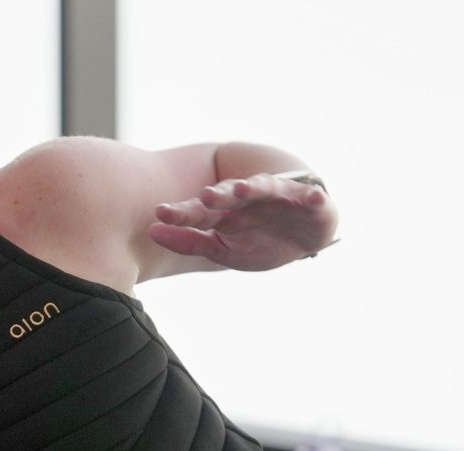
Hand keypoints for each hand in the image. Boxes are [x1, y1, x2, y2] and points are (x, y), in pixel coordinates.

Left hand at [149, 173, 338, 270]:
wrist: (302, 238)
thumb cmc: (257, 241)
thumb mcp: (222, 249)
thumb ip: (189, 242)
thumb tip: (151, 232)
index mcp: (226, 212)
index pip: (200, 210)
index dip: (182, 211)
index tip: (160, 213)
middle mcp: (249, 200)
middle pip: (229, 194)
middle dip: (219, 194)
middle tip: (205, 196)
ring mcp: (279, 197)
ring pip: (265, 188)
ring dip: (255, 187)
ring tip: (244, 188)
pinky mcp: (310, 201)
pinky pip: (311, 197)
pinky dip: (313, 197)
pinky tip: (313, 197)